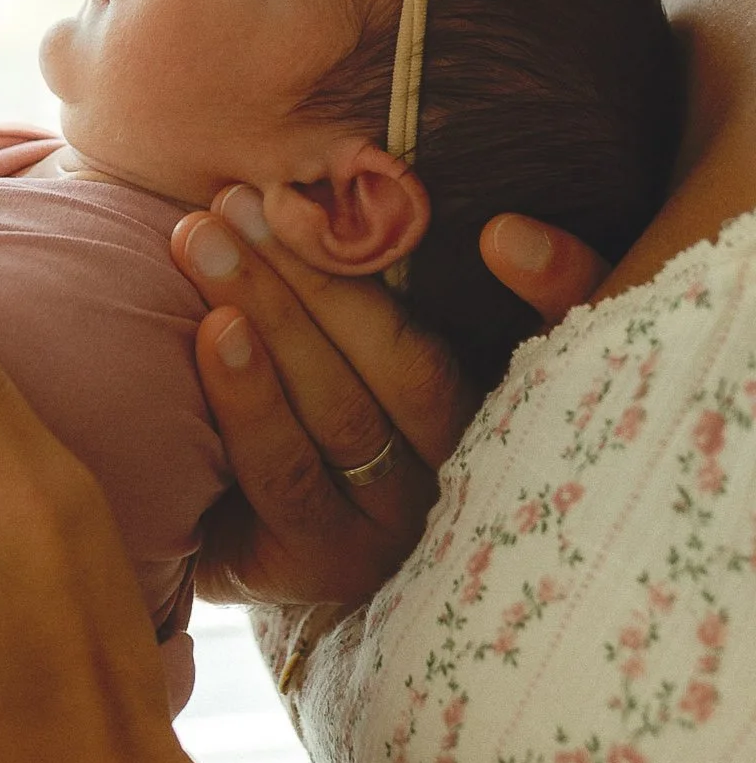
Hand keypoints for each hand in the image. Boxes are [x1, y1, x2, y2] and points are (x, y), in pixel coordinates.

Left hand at [171, 193, 607, 608]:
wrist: (230, 526)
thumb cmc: (303, 395)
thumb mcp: (355, 328)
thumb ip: (390, 272)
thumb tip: (482, 217)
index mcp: (496, 401)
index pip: (550, 333)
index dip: (556, 281)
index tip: (505, 233)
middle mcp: (461, 472)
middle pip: (410, 368)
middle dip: (323, 271)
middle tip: (244, 197)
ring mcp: (394, 529)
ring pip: (344, 414)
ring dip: (270, 312)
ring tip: (206, 240)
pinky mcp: (322, 565)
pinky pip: (287, 477)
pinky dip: (248, 397)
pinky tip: (212, 330)